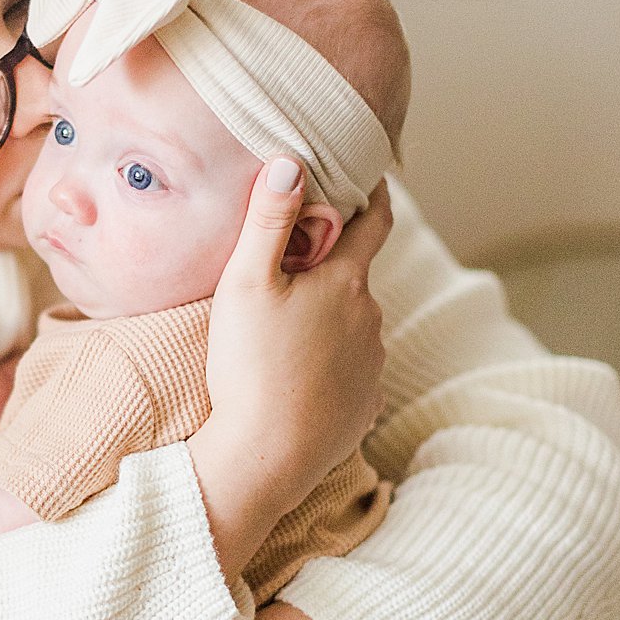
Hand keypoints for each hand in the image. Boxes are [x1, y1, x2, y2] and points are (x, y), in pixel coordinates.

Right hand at [199, 165, 390, 544]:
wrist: (265, 456)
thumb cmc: (248, 366)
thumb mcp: (245, 284)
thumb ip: (267, 220)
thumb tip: (289, 163)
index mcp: (347, 282)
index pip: (374, 221)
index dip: (372, 193)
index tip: (366, 178)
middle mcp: (372, 318)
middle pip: (356, 277)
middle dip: (332, 267)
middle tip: (292, 268)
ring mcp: (373, 365)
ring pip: (353, 327)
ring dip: (329, 321)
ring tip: (285, 334)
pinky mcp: (366, 406)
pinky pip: (351, 374)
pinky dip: (331, 369)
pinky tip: (299, 380)